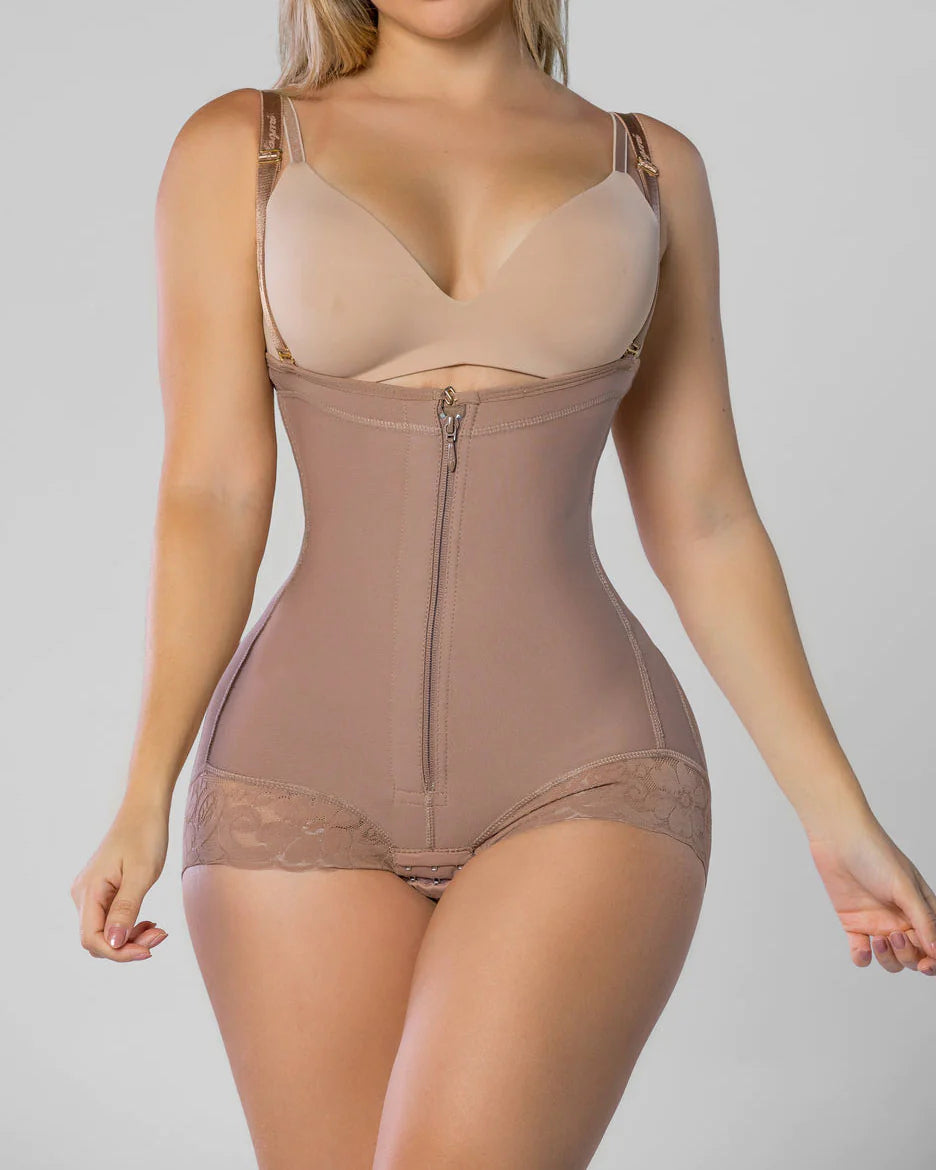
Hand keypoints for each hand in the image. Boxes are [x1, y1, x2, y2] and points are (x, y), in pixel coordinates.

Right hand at [70, 798, 170, 961]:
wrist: (145, 809)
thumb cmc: (145, 835)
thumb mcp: (141, 874)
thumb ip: (126, 909)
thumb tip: (112, 943)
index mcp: (88, 891)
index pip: (92, 939)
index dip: (118, 952)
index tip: (149, 950)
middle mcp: (83, 895)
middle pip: (98, 939)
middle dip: (128, 945)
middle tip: (160, 935)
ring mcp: (91, 892)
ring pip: (105, 931)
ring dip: (130, 937)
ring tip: (158, 929)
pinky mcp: (102, 889)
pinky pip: (110, 919)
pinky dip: (129, 926)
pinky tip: (149, 922)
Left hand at [805, 810, 935, 976]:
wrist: (838, 839)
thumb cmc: (875, 854)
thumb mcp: (904, 887)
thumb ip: (922, 920)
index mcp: (920, 909)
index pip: (933, 943)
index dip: (932, 960)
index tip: (925, 963)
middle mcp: (901, 918)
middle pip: (913, 955)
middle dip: (907, 955)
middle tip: (895, 936)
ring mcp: (877, 922)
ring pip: (889, 958)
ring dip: (887, 958)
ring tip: (878, 939)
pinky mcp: (854, 922)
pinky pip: (861, 951)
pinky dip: (862, 957)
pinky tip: (862, 948)